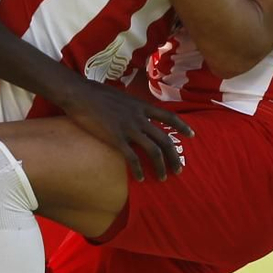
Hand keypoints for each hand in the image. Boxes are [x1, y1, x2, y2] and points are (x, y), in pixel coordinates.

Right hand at [60, 79, 194, 183]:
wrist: (80, 94)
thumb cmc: (97, 94)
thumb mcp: (123, 97)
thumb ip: (133, 107)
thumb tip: (137, 113)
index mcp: (142, 106)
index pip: (169, 117)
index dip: (182, 126)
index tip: (192, 135)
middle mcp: (140, 117)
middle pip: (165, 139)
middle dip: (175, 156)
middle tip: (179, 169)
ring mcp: (129, 128)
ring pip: (153, 150)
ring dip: (161, 166)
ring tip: (163, 177)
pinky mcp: (116, 138)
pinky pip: (132, 158)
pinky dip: (139, 170)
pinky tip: (141, 178)